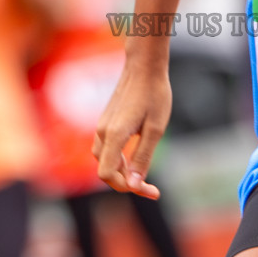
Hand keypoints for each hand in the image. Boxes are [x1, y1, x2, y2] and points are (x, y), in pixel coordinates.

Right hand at [92, 53, 171, 199]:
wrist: (144, 66)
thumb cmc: (154, 94)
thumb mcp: (156, 129)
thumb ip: (143, 157)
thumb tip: (133, 186)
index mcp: (114, 134)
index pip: (108, 174)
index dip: (127, 187)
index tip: (151, 190)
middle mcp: (102, 132)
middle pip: (106, 171)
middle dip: (127, 183)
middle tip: (153, 188)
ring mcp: (102, 126)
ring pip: (104, 161)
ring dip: (122, 172)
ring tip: (144, 171)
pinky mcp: (105, 122)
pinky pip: (106, 149)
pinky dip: (119, 160)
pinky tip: (135, 156)